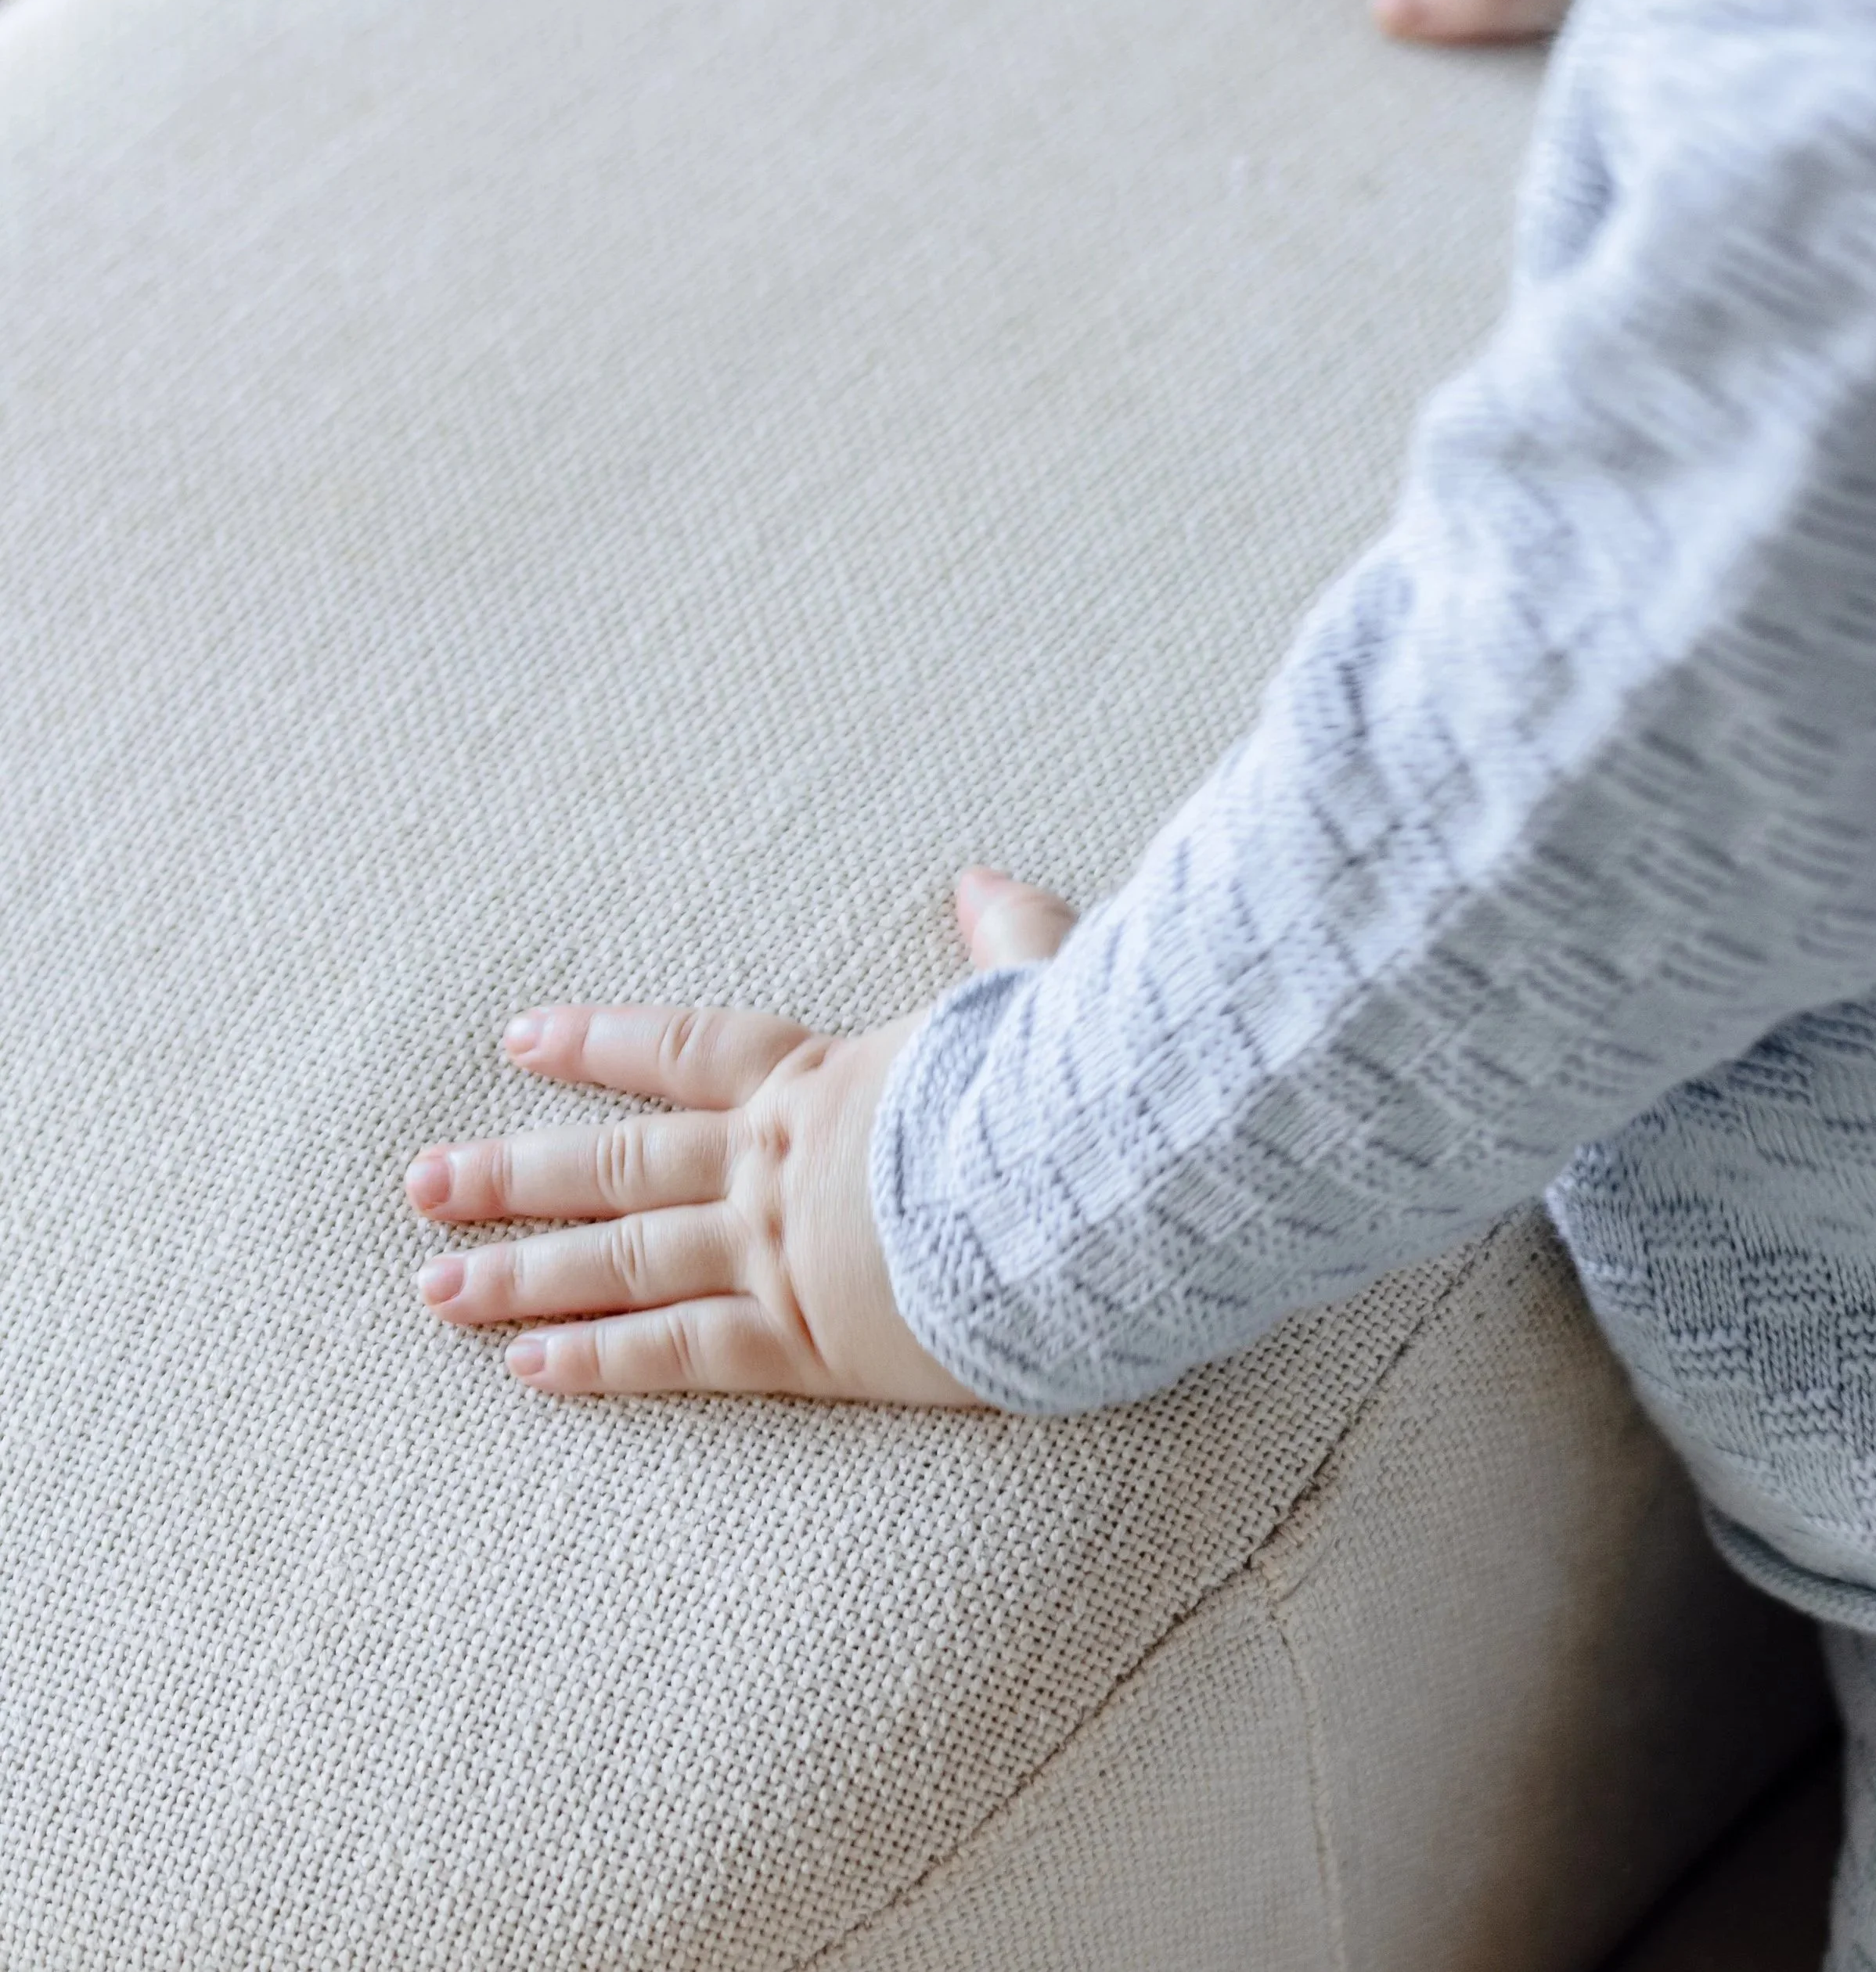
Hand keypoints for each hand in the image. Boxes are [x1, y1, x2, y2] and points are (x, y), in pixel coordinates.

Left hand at [405, 868, 1078, 1400]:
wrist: (1080, 1188)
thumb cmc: (1065, 1089)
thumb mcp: (1038, 989)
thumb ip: (1006, 935)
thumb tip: (979, 880)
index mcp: (818, 1078)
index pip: (680, 1052)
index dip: (597, 1043)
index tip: (521, 1038)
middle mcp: (769, 1161)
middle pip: (614, 1163)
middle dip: (512, 1172)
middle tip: (422, 1183)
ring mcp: (775, 1250)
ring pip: (621, 1257)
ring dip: (523, 1270)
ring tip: (436, 1284)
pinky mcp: (805, 1340)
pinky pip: (678, 1352)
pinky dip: (599, 1359)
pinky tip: (526, 1367)